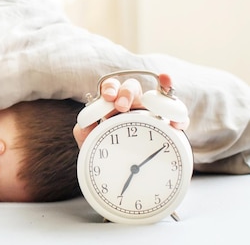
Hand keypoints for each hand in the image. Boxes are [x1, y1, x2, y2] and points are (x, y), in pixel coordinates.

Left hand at [72, 74, 188, 148]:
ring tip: (155, 108)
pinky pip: (176, 116)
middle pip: (132, 87)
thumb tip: (85, 124)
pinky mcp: (166, 125)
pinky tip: (176, 124)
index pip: (112, 87)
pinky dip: (179, 116)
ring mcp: (150, 113)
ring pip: (158, 97)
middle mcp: (132, 105)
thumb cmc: (103, 154)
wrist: (116, 175)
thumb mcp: (90, 144)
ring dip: (157, 98)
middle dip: (127, 92)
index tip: (108, 96)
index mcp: (112, 105)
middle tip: (121, 106)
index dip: (110, 87)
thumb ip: (84, 131)